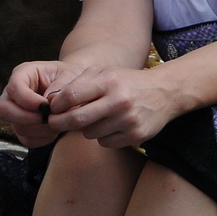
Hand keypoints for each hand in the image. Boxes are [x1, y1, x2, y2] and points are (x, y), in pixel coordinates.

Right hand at [0, 59, 85, 148]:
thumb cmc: (71, 76)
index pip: (14, 88)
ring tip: (57, 124)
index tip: (47, 107)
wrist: (76, 88)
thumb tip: (50, 103)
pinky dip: (41, 139)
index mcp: (23, 74)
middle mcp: (14, 93)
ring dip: (38, 130)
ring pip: (16, 127)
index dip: (28, 101)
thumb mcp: (69, 75)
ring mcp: (16, 111)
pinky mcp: (23, 126)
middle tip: (47, 118)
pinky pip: (26, 139)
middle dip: (26, 118)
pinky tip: (54, 131)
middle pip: (3, 110)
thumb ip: (60, 86)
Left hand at [44, 65, 179, 149]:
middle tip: (54, 123)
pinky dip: (103, 136)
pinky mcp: (136, 135)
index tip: (52, 109)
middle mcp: (119, 100)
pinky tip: (113, 125)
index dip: (56, 105)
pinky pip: (105, 143)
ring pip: (89, 133)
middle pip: (77, 119)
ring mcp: (128, 120)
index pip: (72, 95)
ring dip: (87, 128)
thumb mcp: (105, 73)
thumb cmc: (127, 82)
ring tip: (98, 117)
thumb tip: (52, 101)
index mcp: (110, 81)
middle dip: (59, 123)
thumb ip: (79, 83)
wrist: (164, 92)